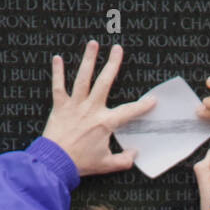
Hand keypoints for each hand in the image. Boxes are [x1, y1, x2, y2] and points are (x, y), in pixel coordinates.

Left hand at [41, 40, 156, 175]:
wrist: (56, 163)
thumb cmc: (81, 163)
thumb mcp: (106, 164)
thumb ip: (123, 160)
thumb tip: (134, 155)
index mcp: (105, 123)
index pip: (128, 112)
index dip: (142, 106)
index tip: (153, 100)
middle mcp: (91, 109)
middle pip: (104, 82)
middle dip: (112, 64)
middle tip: (117, 49)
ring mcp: (75, 106)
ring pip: (82, 78)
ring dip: (88, 60)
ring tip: (93, 44)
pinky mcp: (60, 107)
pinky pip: (58, 86)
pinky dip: (57, 72)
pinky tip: (57, 58)